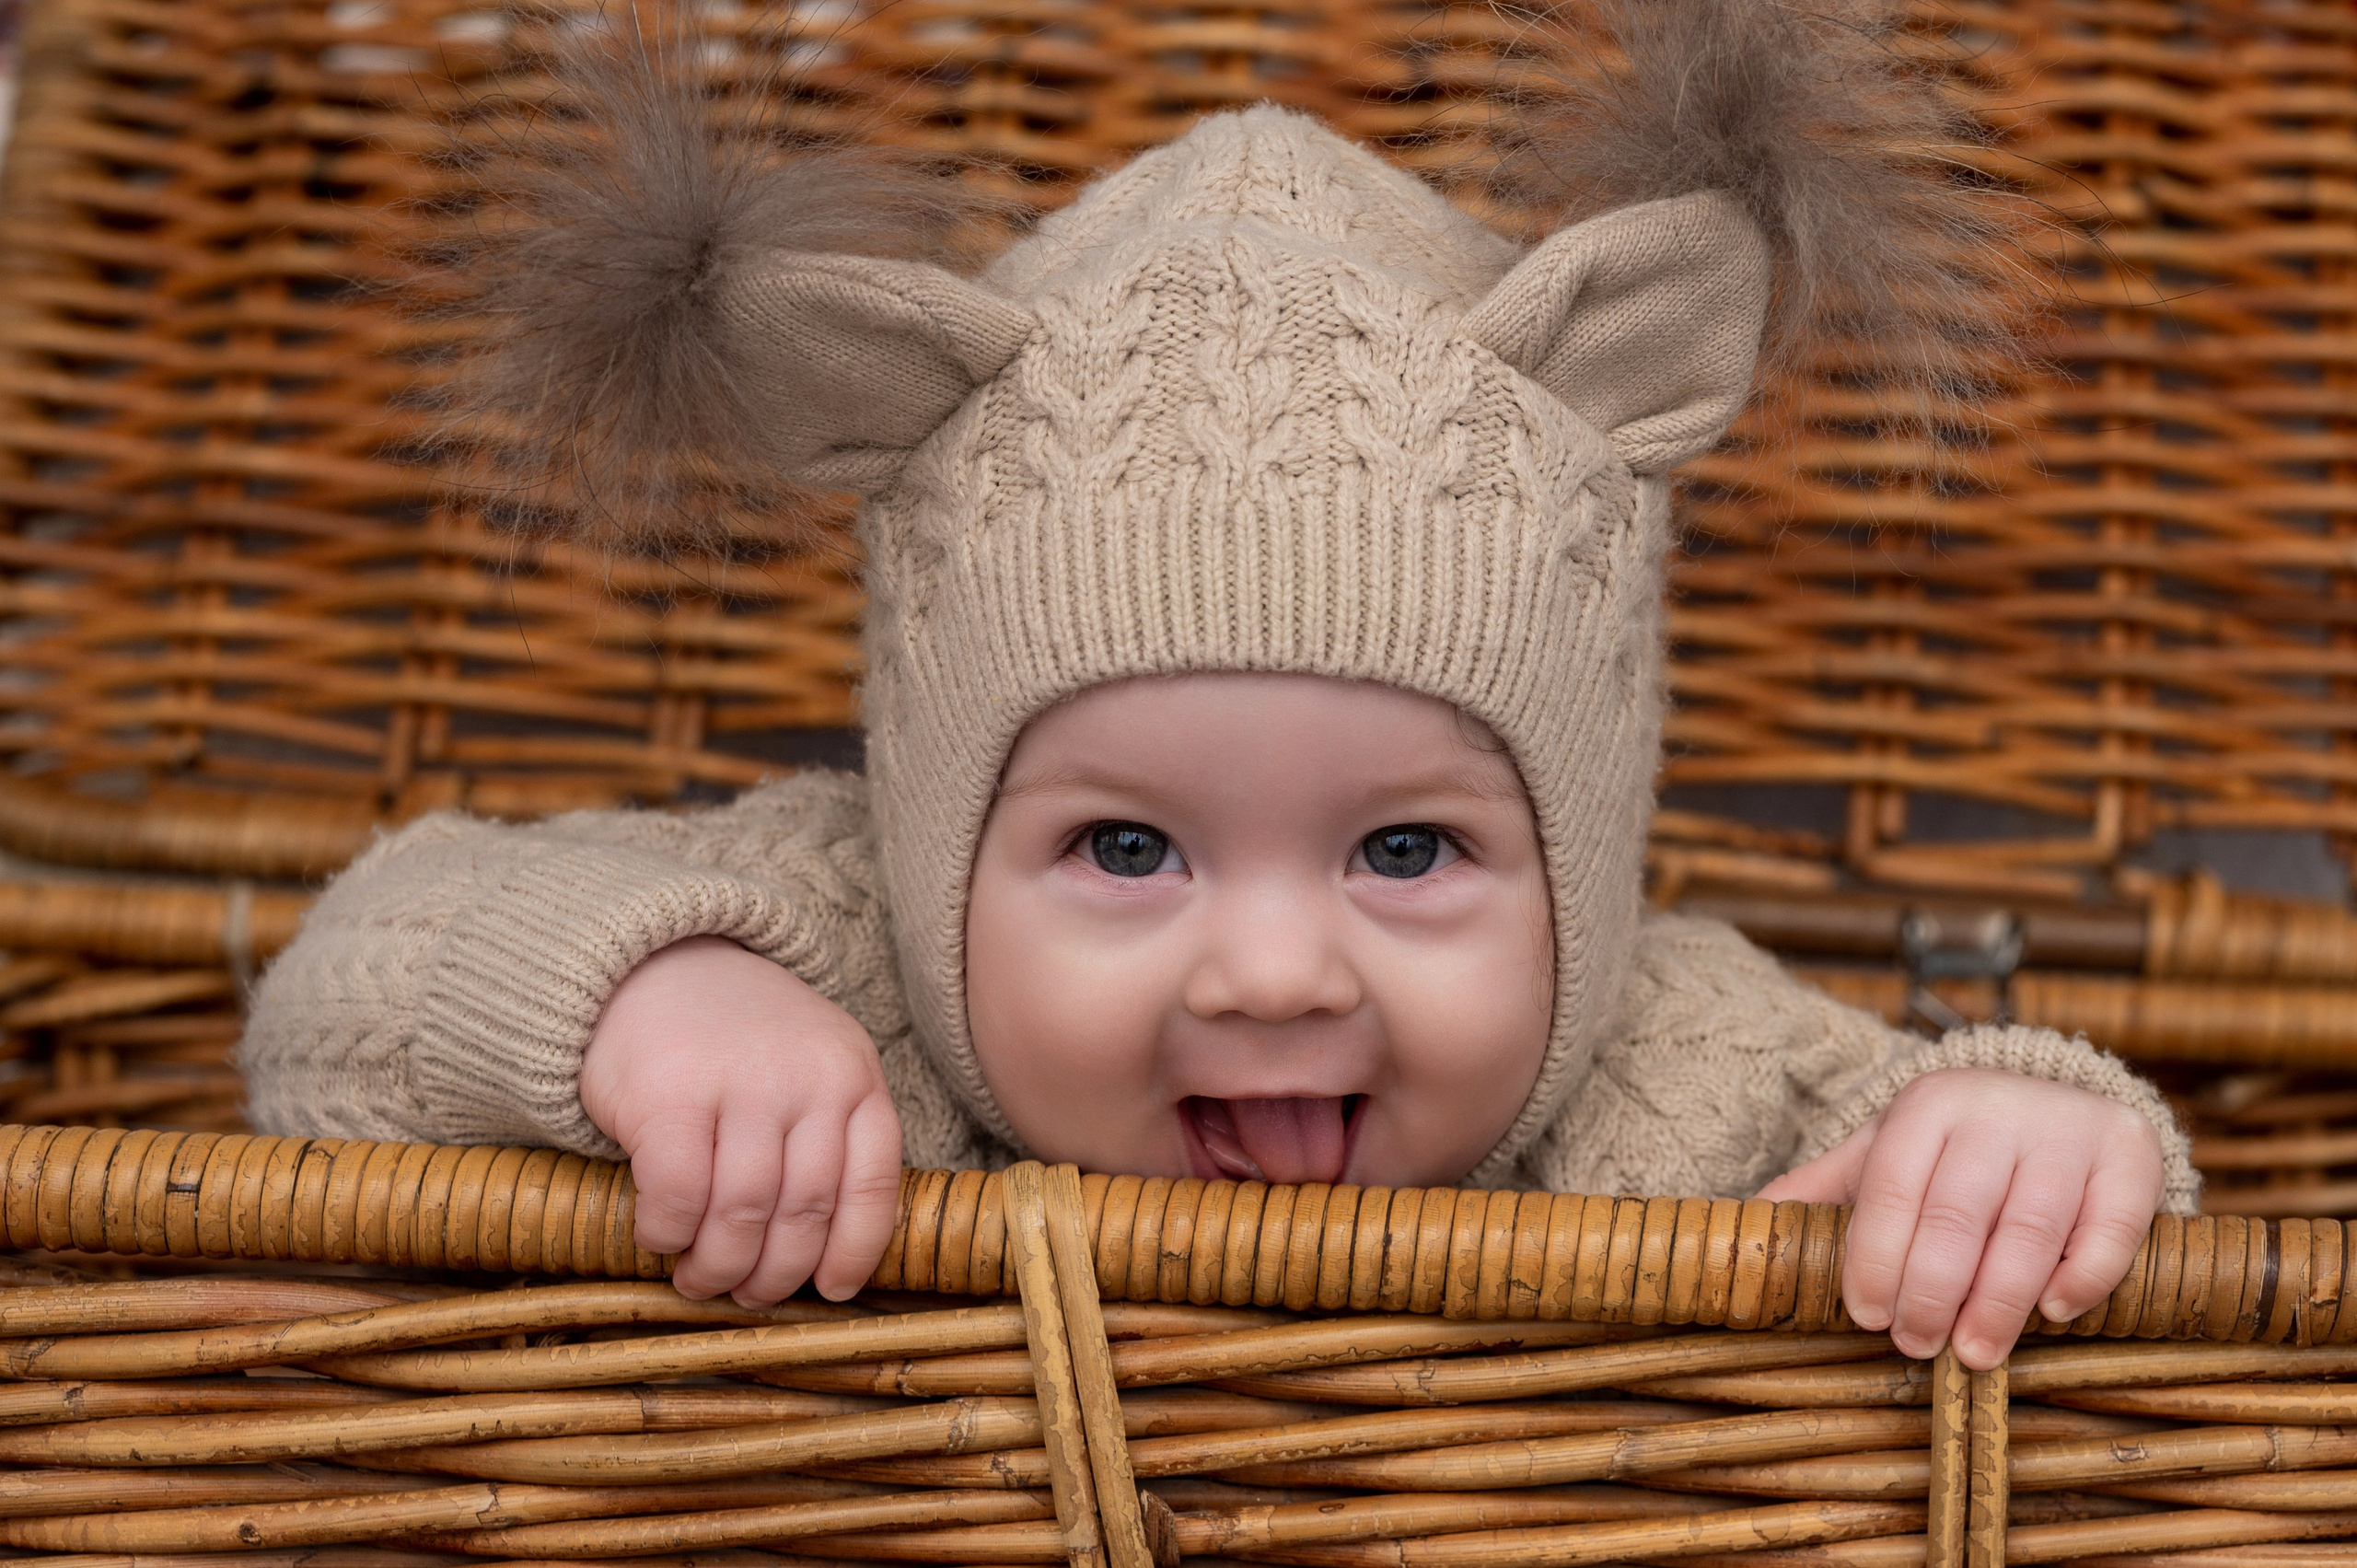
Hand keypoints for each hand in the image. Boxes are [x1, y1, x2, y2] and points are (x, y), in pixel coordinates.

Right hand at [581, 936, 902, 1305]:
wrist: (652, 966)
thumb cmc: (736, 1043)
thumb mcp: (810, 1069)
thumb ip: (827, 1139)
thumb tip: (825, 1258)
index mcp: (853, 1077)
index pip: (873, 1185)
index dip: (854, 1251)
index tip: (832, 1290)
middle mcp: (808, 1079)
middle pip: (806, 1211)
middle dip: (775, 1274)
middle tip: (747, 1295)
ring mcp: (741, 1083)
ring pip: (745, 1214)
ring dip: (719, 1266)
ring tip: (699, 1279)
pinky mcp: (670, 1095)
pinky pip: (680, 1196)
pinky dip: (668, 1233)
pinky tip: (659, 1235)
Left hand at [1757, 1068, 2162, 1368]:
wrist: (2056, 1100)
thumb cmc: (1955, 1147)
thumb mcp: (1887, 1150)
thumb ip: (1823, 1187)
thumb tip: (1742, 1224)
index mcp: (1928, 1104)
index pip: (1893, 1188)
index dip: (1876, 1257)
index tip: (1867, 1316)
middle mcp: (1998, 1108)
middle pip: (1957, 1214)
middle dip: (1931, 1290)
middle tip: (1916, 1344)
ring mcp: (2067, 1129)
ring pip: (2029, 1227)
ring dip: (1998, 1301)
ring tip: (1975, 1353)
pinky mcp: (2130, 1154)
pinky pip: (2110, 1227)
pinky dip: (2080, 1275)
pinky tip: (2052, 1311)